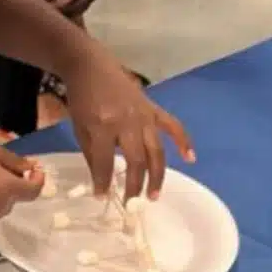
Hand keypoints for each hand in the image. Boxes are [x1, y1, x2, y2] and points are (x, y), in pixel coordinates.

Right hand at [0, 133, 43, 221]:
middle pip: (17, 199)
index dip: (38, 179)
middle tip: (4, 166)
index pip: (34, 191)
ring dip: (1, 192)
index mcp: (7, 190)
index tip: (33, 168)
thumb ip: (15, 162)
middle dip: (16, 184)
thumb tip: (29, 169)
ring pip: (2, 205)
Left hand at [60, 53, 193, 199]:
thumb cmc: (82, 99)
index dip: (103, 181)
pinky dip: (184, 141)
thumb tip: (103, 181)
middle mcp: (127, 122)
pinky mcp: (153, 109)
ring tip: (154, 195)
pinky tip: (191, 158)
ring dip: (157, 175)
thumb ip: (93, 154)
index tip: (101, 196)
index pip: (105, 161)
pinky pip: (173, 126)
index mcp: (103, 125)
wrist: (91, 67)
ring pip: (156, 150)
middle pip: (136, 160)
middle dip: (134, 185)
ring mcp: (143, 115)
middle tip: (133, 204)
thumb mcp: (80, 128)